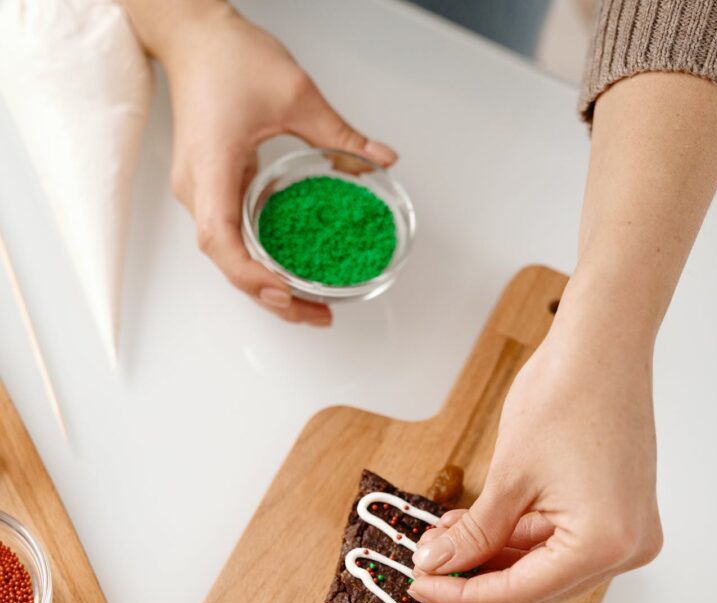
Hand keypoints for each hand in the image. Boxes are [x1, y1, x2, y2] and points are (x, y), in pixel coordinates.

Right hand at [159, 3, 396, 323]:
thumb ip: (340, 135)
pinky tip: (291, 271)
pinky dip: (261, 259)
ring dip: (266, 285)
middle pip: (228, 262)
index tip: (286, 291)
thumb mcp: (295, 93)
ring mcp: (200, 191)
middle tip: (318, 313)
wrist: (192, 34)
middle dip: (270, 296)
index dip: (252, 275)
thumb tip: (381, 162)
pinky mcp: (210, 187)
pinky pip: (233, 235)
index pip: (221, 241)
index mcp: (210, 170)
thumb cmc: (227, 57)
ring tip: (310, 304)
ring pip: (229, 255)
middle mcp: (197, 190)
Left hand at [408, 270, 662, 602]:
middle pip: (537, 587)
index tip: (423, 586)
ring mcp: (630, 532)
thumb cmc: (565, 395)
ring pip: (548, 567)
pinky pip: (564, 543)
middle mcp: (627, 548)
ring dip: (497, 556)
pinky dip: (522, 537)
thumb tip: (437, 566)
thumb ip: (473, 534)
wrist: (603, 345)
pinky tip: (481, 523)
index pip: (520, 591)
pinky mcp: (621, 514)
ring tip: (447, 536)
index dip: (463, 593)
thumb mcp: (507, 477)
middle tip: (431, 562)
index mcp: (604, 543)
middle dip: (479, 575)